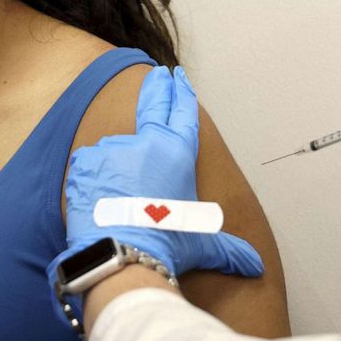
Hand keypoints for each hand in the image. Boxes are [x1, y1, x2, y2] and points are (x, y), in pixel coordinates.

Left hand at [49, 66, 261, 297]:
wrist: (119, 257)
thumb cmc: (165, 247)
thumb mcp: (203, 247)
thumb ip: (229, 251)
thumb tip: (254, 266)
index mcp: (177, 153)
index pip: (182, 112)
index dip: (181, 92)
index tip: (178, 77)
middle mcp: (145, 143)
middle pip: (152, 105)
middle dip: (157, 87)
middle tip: (157, 74)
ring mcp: (112, 149)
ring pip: (117, 151)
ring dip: (119, 166)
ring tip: (122, 200)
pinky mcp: (85, 162)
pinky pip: (91, 166)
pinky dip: (95, 178)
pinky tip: (101, 200)